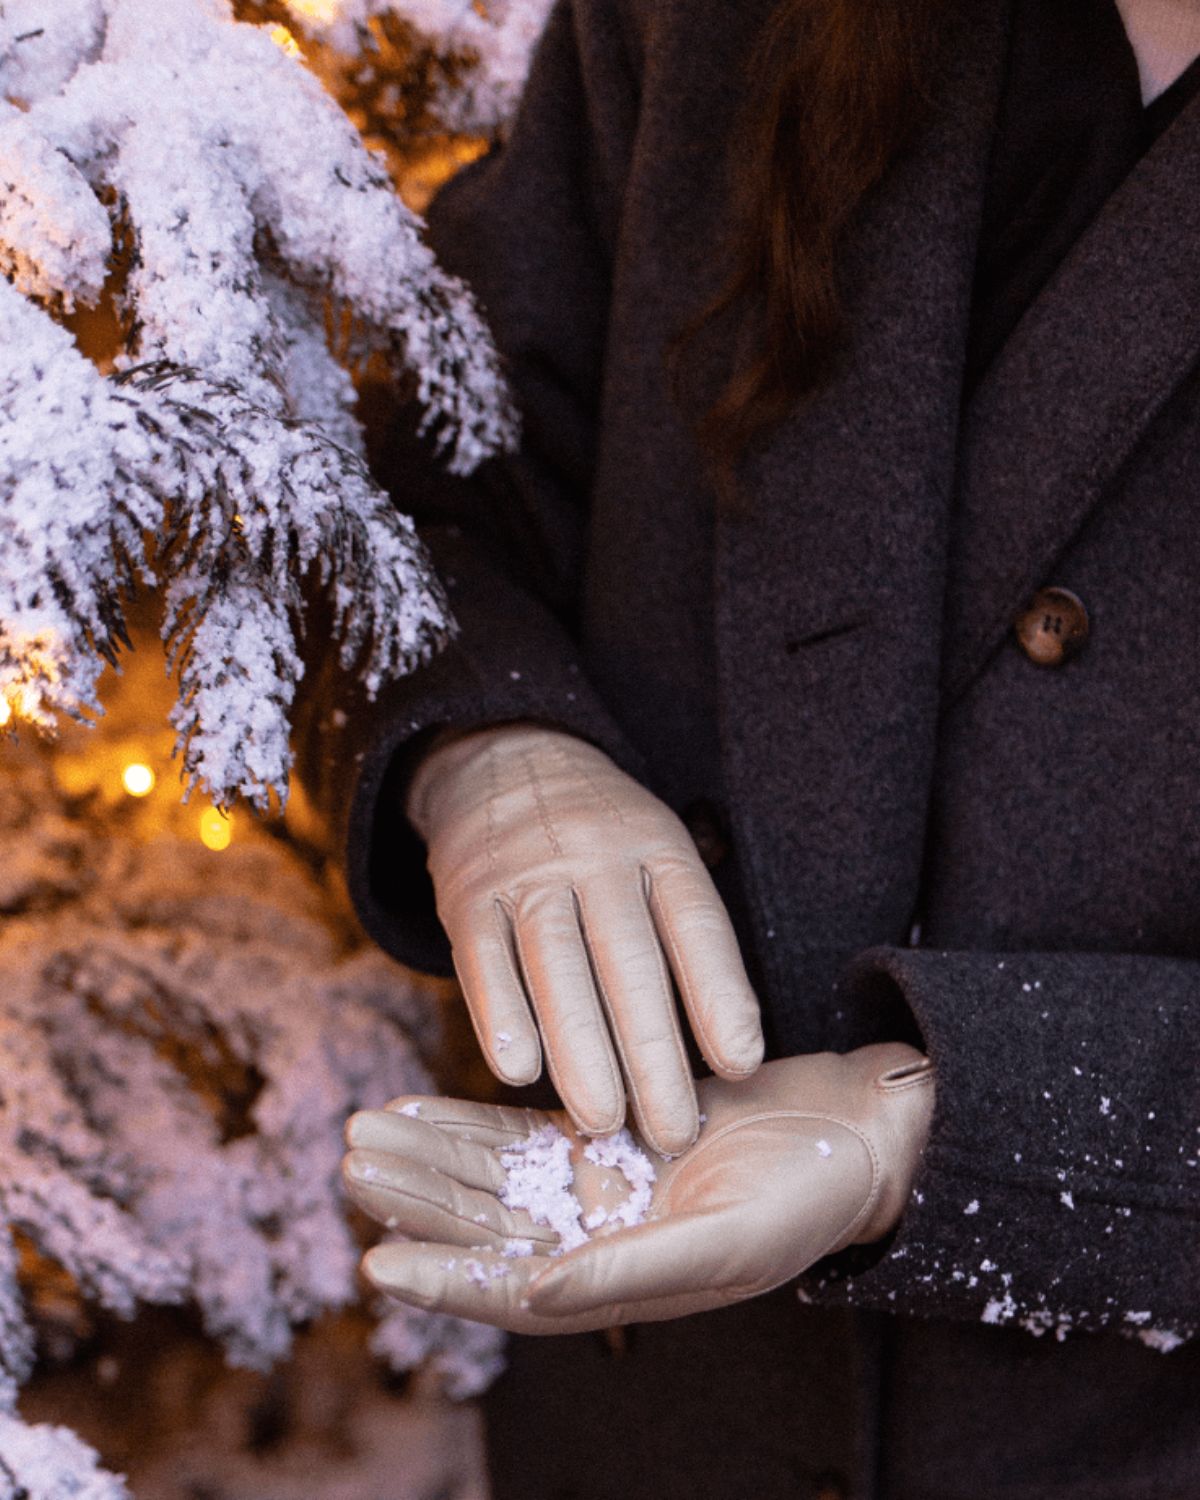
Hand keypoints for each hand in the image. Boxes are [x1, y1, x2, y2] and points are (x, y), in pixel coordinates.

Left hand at [342, 1043, 934, 1333]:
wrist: (848, 1134)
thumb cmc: (804, 1200)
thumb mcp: (724, 1241)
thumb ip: (631, 1266)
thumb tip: (535, 1292)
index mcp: (619, 1283)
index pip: (510, 1290)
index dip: (442, 1283)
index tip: (376, 1266)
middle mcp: (594, 1240)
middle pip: (484, 1225)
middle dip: (416, 1200)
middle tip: (351, 1164)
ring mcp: (595, 1183)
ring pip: (492, 1174)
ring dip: (430, 1156)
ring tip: (363, 1130)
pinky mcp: (603, 1130)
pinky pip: (521, 1131)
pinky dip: (470, 1121)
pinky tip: (420, 1107)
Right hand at [405, 723, 763, 1154]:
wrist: (506, 758)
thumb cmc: (605, 837)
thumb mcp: (660, 850)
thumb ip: (686, 932)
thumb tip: (727, 1052)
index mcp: (657, 846)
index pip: (695, 922)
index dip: (719, 994)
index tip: (741, 1065)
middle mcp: (594, 856)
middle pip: (628, 960)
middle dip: (653, 1053)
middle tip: (674, 1131)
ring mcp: (526, 873)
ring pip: (556, 968)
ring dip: (581, 1051)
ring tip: (604, 1121)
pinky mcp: (467, 896)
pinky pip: (483, 962)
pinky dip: (501, 1018)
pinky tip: (519, 1072)